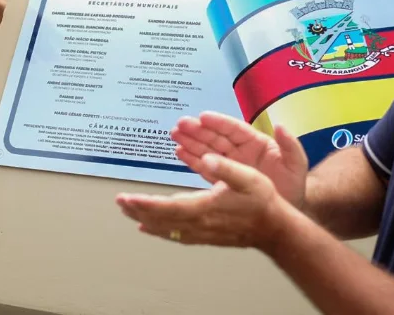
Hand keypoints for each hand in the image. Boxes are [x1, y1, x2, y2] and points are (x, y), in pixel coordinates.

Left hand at [116, 153, 284, 249]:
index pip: (167, 207)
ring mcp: (201, 232)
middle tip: (119, 203)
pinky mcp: (204, 236)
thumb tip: (207, 158)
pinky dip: (159, 231)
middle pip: (161, 220)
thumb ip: (226, 168)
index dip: (145, 204)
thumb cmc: (261, 201)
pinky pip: (175, 235)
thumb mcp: (248, 177)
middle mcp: (199, 223)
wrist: (275, 228)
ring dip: (145, 220)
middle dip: (138, 211)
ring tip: (128, 212)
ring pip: (166, 229)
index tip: (127, 198)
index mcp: (205, 207)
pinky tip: (150, 229)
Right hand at [172, 112, 308, 207]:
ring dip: (191, 142)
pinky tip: (180, 152)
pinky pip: (205, 167)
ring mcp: (230, 165)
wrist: (287, 214)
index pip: (235, 129)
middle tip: (181, 124)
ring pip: (207, 149)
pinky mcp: (223, 179)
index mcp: (256, 143)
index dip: (219, 123)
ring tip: (175, 135)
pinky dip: (192, 160)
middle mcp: (240, 151)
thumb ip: (290, 146)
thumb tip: (280, 126)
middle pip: (216, 137)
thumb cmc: (293, 187)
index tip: (203, 116)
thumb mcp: (296, 165)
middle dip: (198, 130)